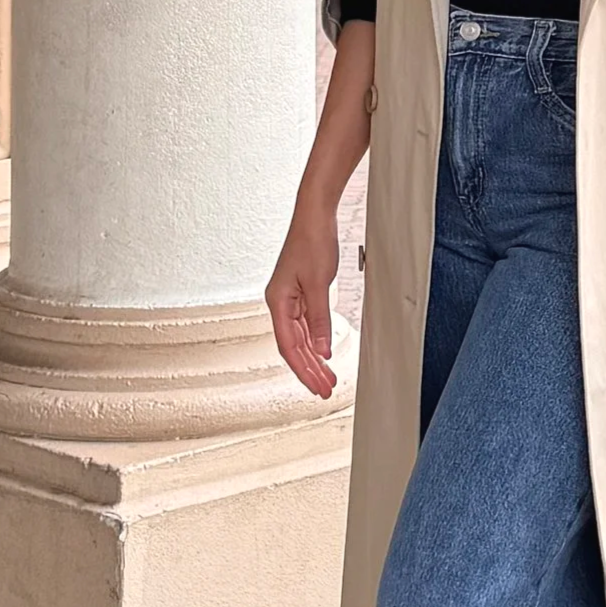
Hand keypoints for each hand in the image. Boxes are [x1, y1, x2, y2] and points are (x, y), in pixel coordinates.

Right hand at [265, 201, 340, 398]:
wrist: (314, 216)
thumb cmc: (312, 242)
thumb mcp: (317, 284)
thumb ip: (320, 319)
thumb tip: (322, 351)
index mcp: (277, 302)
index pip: (288, 346)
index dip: (302, 369)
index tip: (316, 387)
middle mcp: (280, 303)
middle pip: (293, 346)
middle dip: (309, 370)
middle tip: (326, 390)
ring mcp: (290, 299)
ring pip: (301, 338)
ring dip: (314, 358)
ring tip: (328, 378)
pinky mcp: (301, 293)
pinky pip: (307, 325)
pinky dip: (316, 341)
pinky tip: (324, 353)